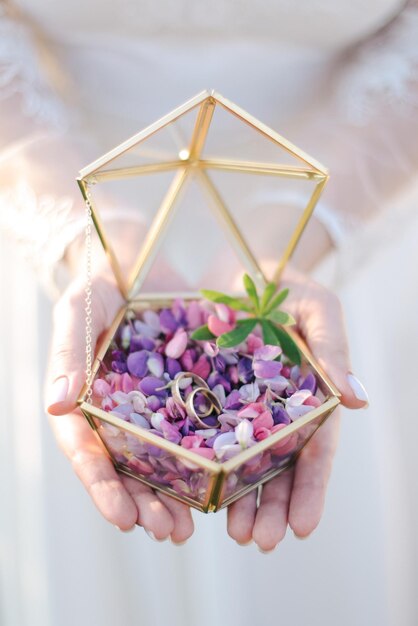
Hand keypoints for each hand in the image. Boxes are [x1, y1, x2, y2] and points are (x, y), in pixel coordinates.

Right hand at [45, 273, 194, 541]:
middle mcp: (117, 413)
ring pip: (160, 460)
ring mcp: (152, 407)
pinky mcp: (185, 395)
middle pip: (125, 467)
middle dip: (143, 503)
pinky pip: (196, 430)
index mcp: (84, 402)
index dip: (101, 485)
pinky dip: (205, 459)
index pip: (86, 450)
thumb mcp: (78, 310)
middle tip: (165, 532)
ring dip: (173, 497)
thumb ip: (68, 353)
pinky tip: (221, 484)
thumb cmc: (100, 287)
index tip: (121, 516)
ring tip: (188, 526)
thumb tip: (57, 404)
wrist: (141, 265)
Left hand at [226, 266, 368, 550]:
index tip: (305, 528)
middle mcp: (274, 408)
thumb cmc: (285, 283)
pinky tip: (198, 493)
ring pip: (243, 462)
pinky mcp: (204, 395)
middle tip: (261, 542)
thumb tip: (358, 400)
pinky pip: (202, 435)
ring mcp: (238, 405)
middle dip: (274, 508)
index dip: (312, 489)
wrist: (237, 262)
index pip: (315, 449)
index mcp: (307, 395)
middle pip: (279, 468)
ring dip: (242, 501)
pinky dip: (204, 466)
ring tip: (236, 534)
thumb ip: (333, 347)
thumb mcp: (315, 306)